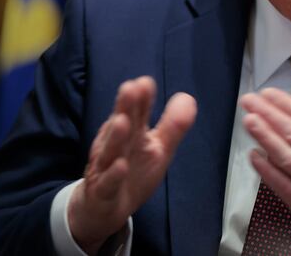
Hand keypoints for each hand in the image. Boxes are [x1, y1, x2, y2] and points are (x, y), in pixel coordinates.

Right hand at [68, 76, 195, 254]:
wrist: (104, 208)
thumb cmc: (133, 171)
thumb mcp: (158, 148)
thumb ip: (173, 125)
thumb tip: (188, 97)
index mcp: (131, 133)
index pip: (136, 112)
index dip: (140, 98)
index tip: (145, 82)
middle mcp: (116, 146)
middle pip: (120, 124)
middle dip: (125, 107)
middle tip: (130, 87)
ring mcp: (106, 168)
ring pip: (110, 151)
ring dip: (116, 136)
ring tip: (123, 120)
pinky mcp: (102, 192)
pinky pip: (107, 183)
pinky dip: (113, 175)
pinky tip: (121, 166)